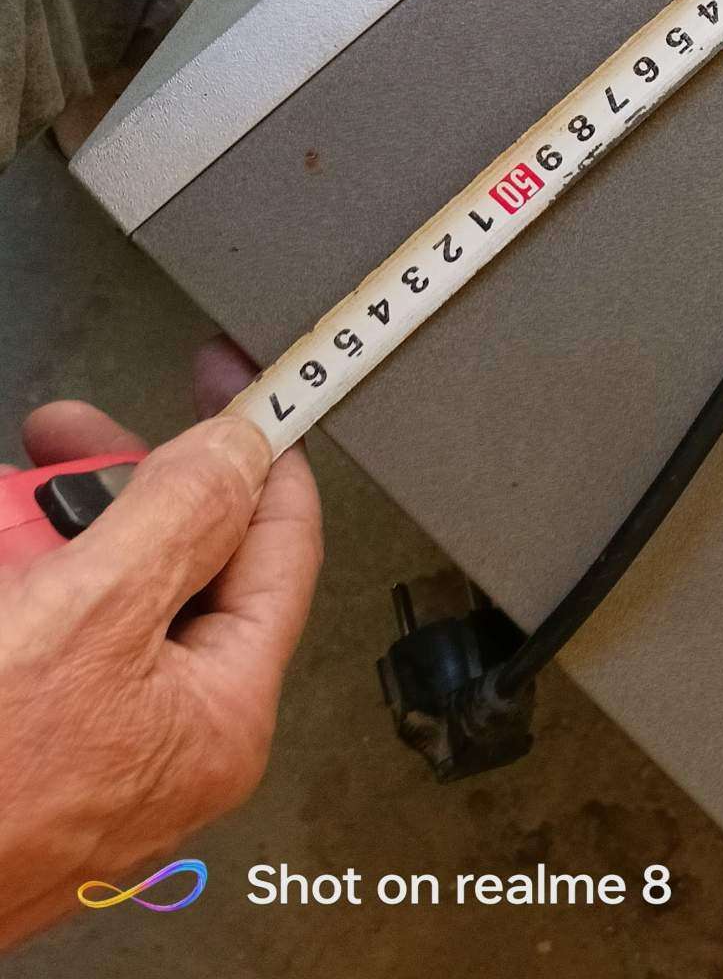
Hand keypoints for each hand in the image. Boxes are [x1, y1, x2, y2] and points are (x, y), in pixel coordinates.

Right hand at [0, 342, 321, 947]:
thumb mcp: (86, 621)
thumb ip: (177, 522)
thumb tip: (241, 451)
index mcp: (220, 715)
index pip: (280, 546)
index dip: (261, 450)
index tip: (238, 384)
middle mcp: (166, 742)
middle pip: (170, 564)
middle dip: (110, 493)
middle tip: (60, 440)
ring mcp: (83, 753)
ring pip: (82, 598)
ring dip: (37, 544)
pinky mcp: (16, 753)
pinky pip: (28, 640)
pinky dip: (9, 594)